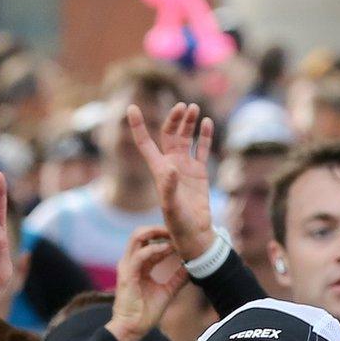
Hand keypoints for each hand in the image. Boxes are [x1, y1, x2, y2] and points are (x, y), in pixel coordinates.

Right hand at [107, 227, 186, 340]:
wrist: (132, 328)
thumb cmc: (145, 313)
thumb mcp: (167, 292)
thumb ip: (177, 278)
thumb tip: (192, 268)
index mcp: (139, 265)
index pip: (149, 242)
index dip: (165, 237)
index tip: (182, 238)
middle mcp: (131, 262)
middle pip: (141, 233)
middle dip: (159, 228)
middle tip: (177, 231)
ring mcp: (127, 266)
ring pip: (137, 237)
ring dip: (156, 233)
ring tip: (173, 235)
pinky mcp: (127, 274)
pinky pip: (140, 255)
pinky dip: (154, 249)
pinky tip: (168, 249)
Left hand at [126, 103, 216, 259]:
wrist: (194, 234)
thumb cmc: (179, 223)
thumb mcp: (171, 206)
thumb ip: (170, 186)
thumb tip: (171, 167)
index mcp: (158, 169)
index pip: (144, 142)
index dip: (138, 125)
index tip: (132, 107)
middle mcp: (170, 165)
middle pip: (168, 134)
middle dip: (174, 119)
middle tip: (183, 107)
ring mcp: (185, 167)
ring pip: (185, 138)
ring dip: (189, 123)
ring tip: (195, 108)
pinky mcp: (199, 172)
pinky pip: (201, 149)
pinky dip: (204, 136)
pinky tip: (207, 123)